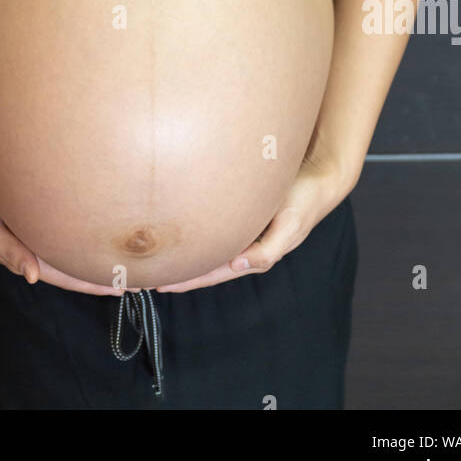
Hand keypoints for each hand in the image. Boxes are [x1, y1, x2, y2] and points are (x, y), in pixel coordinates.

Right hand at [0, 161, 117, 294]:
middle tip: (137, 272)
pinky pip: (68, 221)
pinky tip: (101, 219)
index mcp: (27, 254)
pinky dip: (84, 226)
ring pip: (73, 243)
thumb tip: (32, 275)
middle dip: (101, 270)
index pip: (65, 275)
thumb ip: (7, 250)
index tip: (120, 288)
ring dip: (95, 249)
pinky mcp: (39, 208)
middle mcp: (37, 243)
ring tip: (125, 252)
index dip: (90, 283)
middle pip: (75, 262)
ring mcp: (38, 226)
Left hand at [155, 158, 351, 292]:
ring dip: (182, 255)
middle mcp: (244, 245)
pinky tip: (177, 232)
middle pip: (204, 265)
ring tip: (153, 260)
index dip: (187, 280)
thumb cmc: (305, 200)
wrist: (319, 176)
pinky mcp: (240, 213)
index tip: (159, 285)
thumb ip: (268, 250)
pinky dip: (193, 234)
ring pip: (205, 249)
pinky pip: (211, 228)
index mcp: (255, 254)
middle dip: (176, 272)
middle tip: (142, 277)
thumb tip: (240, 264)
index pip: (213, 272)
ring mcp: (241, 230)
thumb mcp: (290, 225)